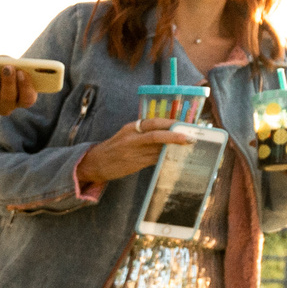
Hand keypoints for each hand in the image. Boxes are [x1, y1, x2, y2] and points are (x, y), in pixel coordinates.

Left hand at [0, 65, 39, 117]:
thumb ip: (8, 63)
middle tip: (7, 67)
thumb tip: (2, 61)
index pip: (27, 99)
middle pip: (8, 100)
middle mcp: (7, 107)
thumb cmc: (0, 69)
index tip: (21, 72)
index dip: (25, 87)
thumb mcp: (7, 64)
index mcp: (22, 98)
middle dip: (7, 83)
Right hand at [73, 119, 193, 187]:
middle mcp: (132, 139)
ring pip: (158, 149)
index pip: (154, 123)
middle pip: (157, 135)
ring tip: (189, 148)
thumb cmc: (115, 147)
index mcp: (132, 128)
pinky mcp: (135, 165)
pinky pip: (154, 160)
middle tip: (191, 138)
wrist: (96, 163)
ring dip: (174, 148)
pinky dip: (166, 158)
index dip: (171, 123)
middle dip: (175, 136)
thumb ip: (145, 132)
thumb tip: (171, 131)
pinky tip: (176, 158)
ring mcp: (133, 153)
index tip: (185, 125)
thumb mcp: (127, 134)